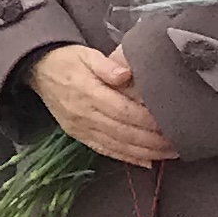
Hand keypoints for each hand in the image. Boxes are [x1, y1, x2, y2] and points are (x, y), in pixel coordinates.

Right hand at [26, 42, 171, 165]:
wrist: (38, 71)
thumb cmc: (68, 60)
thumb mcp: (86, 54)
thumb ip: (106, 65)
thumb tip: (125, 74)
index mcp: (88, 92)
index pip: (124, 111)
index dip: (149, 120)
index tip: (171, 123)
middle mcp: (84, 114)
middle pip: (124, 132)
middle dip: (153, 141)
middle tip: (179, 143)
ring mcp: (80, 128)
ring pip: (117, 145)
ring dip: (145, 152)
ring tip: (170, 154)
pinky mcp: (78, 135)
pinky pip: (105, 150)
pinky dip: (127, 158)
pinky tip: (146, 162)